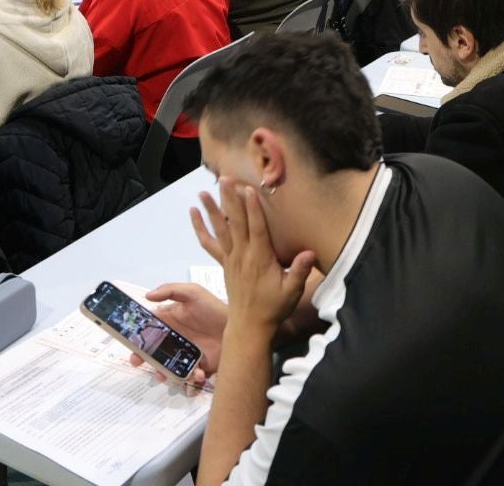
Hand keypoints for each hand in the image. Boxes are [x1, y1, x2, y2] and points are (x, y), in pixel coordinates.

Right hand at [126, 282, 226, 384]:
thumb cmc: (215, 308)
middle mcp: (175, 339)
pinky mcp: (199, 367)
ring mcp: (186, 354)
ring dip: (164, 373)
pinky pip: (189, 377)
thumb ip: (170, 290)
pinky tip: (197, 373)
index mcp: (170, 321)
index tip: (130, 343)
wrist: (241, 326)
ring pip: (168, 367)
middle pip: (153, 351)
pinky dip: (190, 378)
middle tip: (138, 361)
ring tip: (165, 375)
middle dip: (143, 358)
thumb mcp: (193, 293)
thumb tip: (147, 296)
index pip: (149, 329)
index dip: (137, 336)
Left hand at [209, 178, 315, 329]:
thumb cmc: (273, 307)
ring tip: (203, 191)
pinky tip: (193, 214)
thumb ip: (299, 271)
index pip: (257, 229)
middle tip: (224, 179)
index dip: (253, 209)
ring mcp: (231, 258)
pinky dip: (200, 228)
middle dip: (230, 200)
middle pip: (236, 223)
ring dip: (212, 209)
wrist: (250, 326)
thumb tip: (310, 253)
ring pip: (221, 229)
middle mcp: (243, 255)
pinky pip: (209, 243)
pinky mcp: (224, 263)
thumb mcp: (291, 291)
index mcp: (260, 259)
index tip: (249, 190)